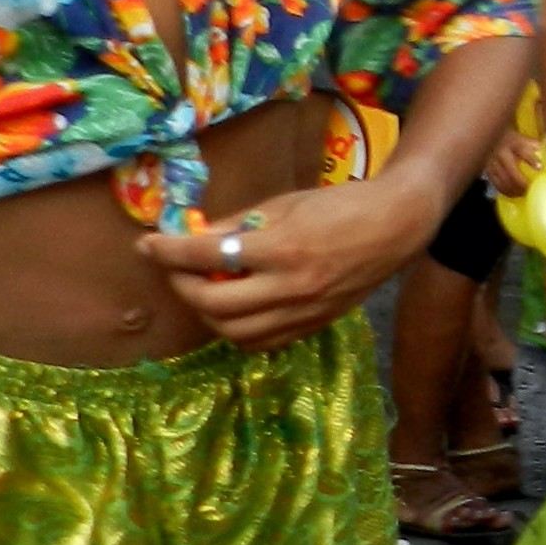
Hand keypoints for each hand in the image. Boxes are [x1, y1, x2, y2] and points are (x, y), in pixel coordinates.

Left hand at [138, 177, 434, 349]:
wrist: (397, 226)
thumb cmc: (340, 205)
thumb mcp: (285, 203)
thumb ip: (238, 225)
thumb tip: (193, 238)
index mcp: (283, 247)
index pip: (207, 256)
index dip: (169, 250)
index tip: (148, 243)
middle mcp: (291, 287)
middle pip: (213, 304)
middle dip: (181, 285)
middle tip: (173, 268)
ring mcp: (304, 312)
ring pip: (233, 331)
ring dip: (207, 312)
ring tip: (203, 289)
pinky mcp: (314, 325)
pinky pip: (261, 341)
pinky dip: (236, 328)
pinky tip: (234, 308)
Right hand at [483, 131, 545, 199]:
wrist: (490, 135)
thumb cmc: (510, 138)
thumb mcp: (523, 138)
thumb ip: (535, 145)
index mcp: (514, 143)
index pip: (524, 151)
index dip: (531, 160)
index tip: (539, 167)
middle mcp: (503, 153)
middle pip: (512, 172)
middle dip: (522, 183)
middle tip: (530, 189)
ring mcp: (493, 162)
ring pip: (503, 180)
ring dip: (513, 189)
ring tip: (522, 194)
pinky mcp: (487, 169)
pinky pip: (495, 183)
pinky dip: (504, 190)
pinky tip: (511, 194)